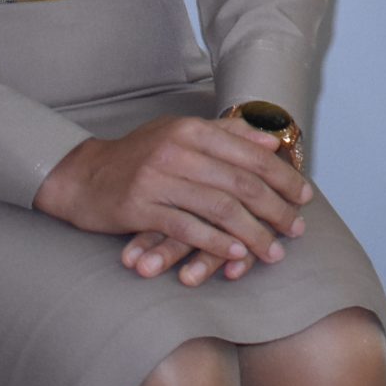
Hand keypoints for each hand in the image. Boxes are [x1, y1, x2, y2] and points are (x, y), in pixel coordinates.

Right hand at [36, 115, 311, 286]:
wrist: (81, 176)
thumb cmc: (139, 156)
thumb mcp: (181, 134)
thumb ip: (226, 135)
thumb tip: (271, 141)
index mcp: (192, 130)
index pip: (251, 154)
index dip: (283, 177)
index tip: (304, 197)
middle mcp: (177, 149)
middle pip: (241, 182)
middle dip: (276, 209)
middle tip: (297, 229)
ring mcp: (157, 178)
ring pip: (219, 208)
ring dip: (253, 233)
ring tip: (274, 252)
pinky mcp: (139, 207)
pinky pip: (186, 227)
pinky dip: (215, 243)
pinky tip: (236, 255)